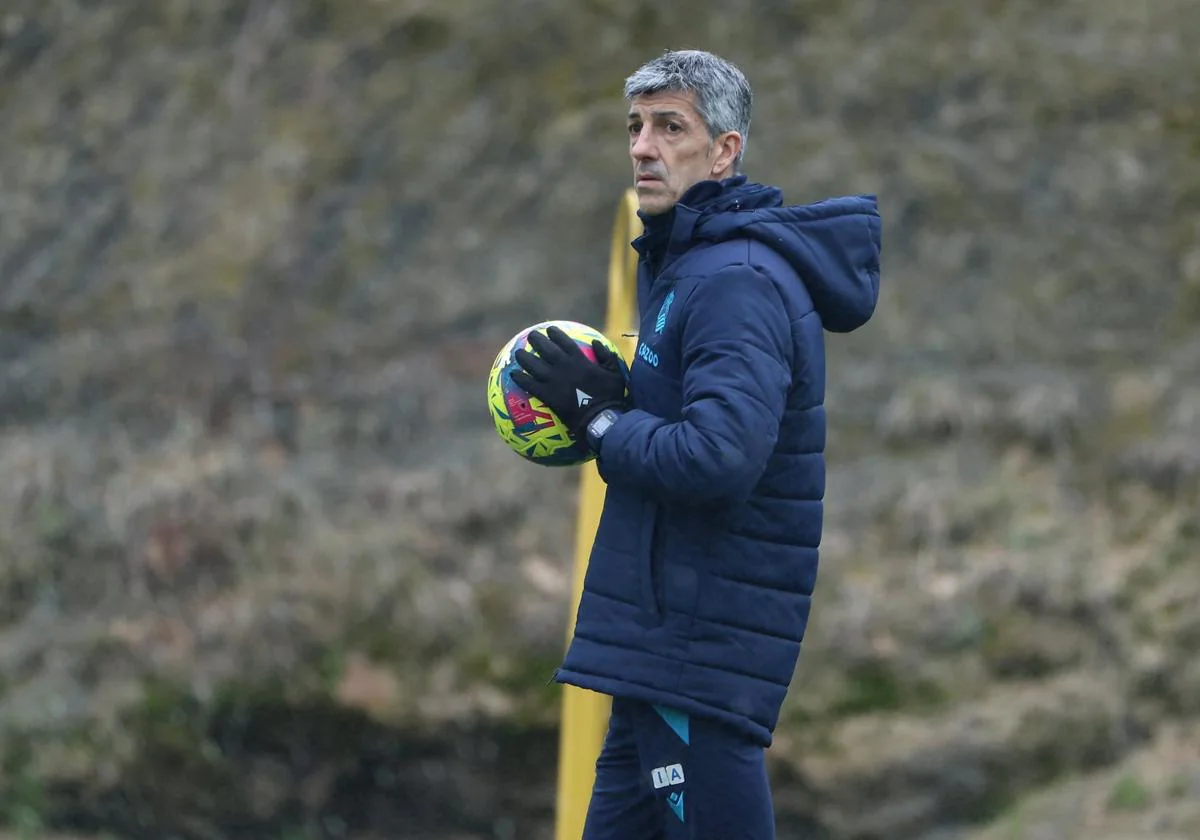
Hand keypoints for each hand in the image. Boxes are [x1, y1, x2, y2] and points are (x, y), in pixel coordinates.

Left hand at [511, 326, 628, 437]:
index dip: (555, 334)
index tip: (549, 329)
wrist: (600, 417)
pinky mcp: (547, 394)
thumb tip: (596, 341)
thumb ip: (606, 355)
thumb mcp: (615, 372)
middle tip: (530, 336)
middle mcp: (564, 366)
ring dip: (524, 357)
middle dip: (536, 340)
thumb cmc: (611, 396)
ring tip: (518, 353)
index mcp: (579, 360)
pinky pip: (530, 384)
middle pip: (545, 349)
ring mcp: (554, 380)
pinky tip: (513, 375)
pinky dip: (521, 378)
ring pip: (534, 364)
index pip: (564, 341)